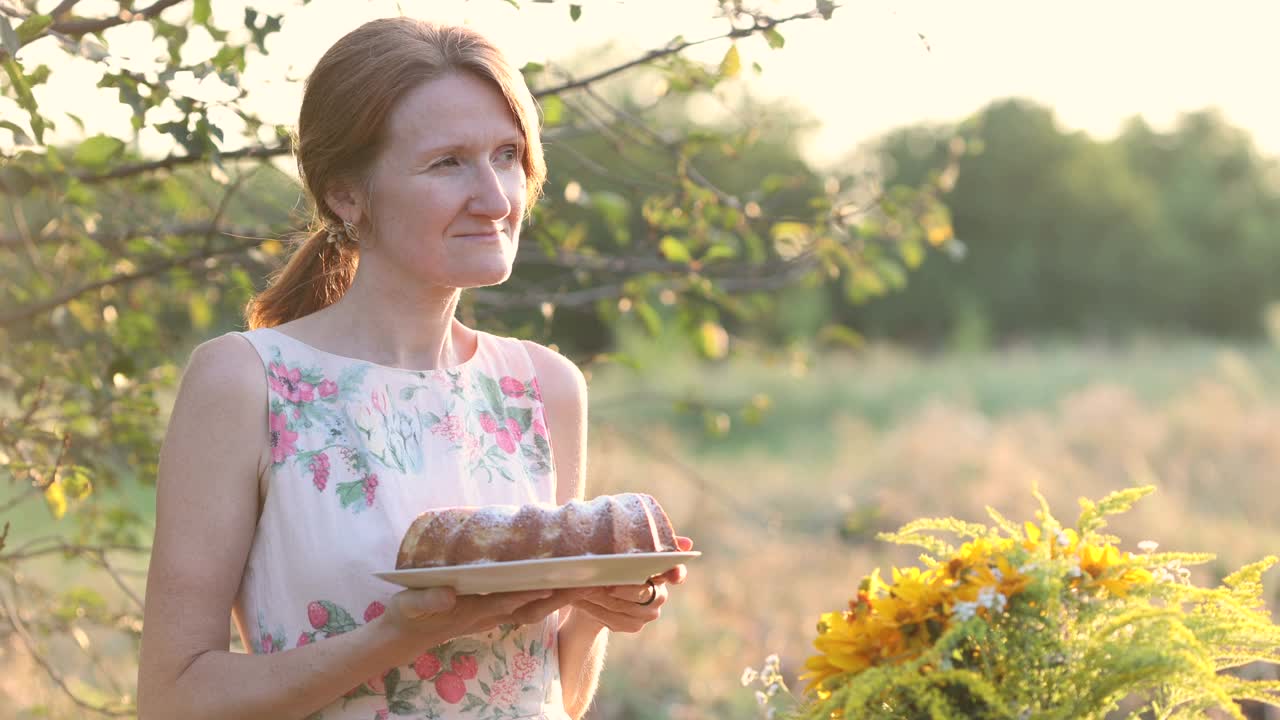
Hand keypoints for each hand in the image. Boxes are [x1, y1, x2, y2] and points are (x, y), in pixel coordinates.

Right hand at [379, 585, 580, 662]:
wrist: (407, 634)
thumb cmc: (407, 615)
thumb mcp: (410, 606)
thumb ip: (427, 600)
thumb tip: (448, 596)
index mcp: (472, 610)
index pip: (507, 601)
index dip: (530, 594)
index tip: (552, 584)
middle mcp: (489, 613)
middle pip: (531, 606)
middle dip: (558, 596)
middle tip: (586, 581)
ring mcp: (492, 613)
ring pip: (532, 606)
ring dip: (558, 596)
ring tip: (585, 579)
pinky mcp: (492, 610)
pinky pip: (525, 603)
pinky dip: (544, 595)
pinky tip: (559, 582)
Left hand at [569, 535, 693, 632]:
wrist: (598, 593)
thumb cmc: (615, 565)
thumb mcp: (627, 550)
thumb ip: (652, 542)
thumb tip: (687, 542)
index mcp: (663, 572)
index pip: (677, 572)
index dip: (676, 573)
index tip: (671, 574)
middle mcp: (660, 595)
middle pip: (644, 593)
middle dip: (624, 588)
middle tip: (606, 582)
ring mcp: (648, 613)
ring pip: (625, 607)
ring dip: (603, 598)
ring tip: (585, 588)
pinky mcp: (634, 625)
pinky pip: (615, 620)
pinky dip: (597, 611)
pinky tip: (582, 601)